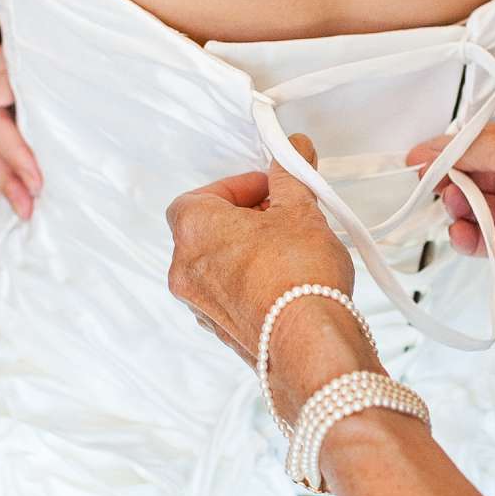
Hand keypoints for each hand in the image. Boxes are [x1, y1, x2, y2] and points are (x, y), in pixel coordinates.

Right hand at [0, 44, 42, 219]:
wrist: (23, 46)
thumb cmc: (31, 51)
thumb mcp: (22, 56)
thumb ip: (10, 70)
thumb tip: (0, 96)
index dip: (17, 155)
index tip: (37, 179)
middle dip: (9, 179)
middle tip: (31, 204)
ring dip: (4, 186)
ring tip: (25, 210)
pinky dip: (1, 179)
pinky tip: (18, 198)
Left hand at [167, 135, 374, 421]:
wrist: (308, 343)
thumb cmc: (297, 278)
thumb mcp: (300, 209)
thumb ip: (291, 175)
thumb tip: (291, 152)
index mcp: (194, 229)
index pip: (201, 194)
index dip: (237, 187)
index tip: (268, 188)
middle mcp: (186, 269)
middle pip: (206, 230)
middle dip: (245, 218)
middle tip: (282, 214)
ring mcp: (200, 305)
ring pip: (217, 266)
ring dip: (247, 251)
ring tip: (290, 247)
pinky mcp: (222, 332)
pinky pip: (229, 296)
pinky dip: (250, 283)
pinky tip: (288, 281)